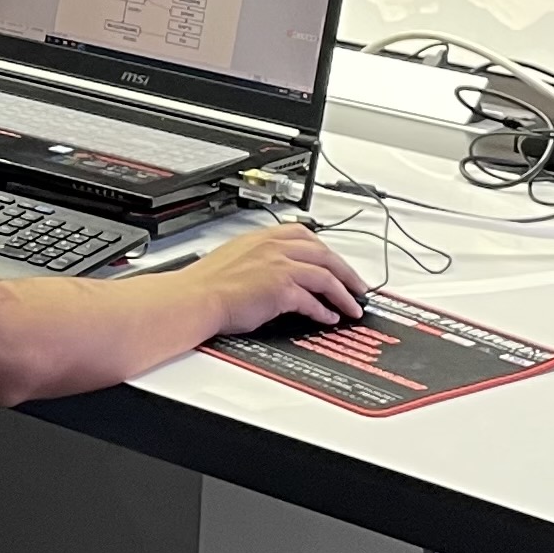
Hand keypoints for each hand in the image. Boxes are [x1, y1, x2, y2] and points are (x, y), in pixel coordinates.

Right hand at [182, 223, 366, 336]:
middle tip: (358, 286)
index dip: (326, 250)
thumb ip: (259, 256)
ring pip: (325, 276)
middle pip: (324, 254)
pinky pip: (313, 300)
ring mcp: (279, 266)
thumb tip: (274, 271)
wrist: (195, 297)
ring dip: (344, 293)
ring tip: (352, 306)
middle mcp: (274, 247)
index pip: (305, 235)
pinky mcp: (280, 289)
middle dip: (346, 272)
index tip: (336, 262)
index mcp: (263, 237)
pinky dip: (325, 309)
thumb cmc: (207, 282)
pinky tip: (329, 317)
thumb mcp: (236, 255)